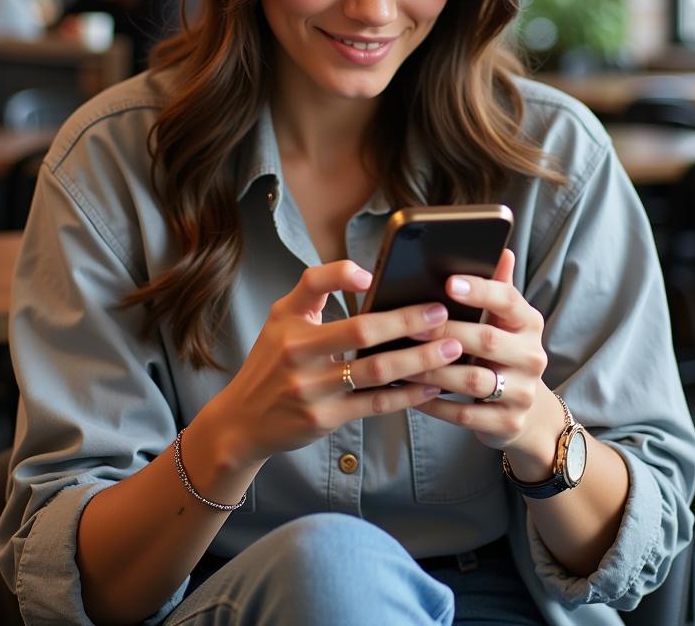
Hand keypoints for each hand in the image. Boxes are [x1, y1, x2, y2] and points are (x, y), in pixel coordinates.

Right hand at [212, 260, 466, 464]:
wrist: (243, 420)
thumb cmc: (272, 361)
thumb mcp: (281, 317)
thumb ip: (316, 289)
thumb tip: (367, 274)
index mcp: (288, 319)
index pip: (313, 283)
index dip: (343, 275)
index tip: (374, 275)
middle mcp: (297, 351)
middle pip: (361, 331)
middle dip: (407, 321)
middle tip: (441, 313)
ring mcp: (311, 388)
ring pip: (376, 371)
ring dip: (419, 359)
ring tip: (451, 348)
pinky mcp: (325, 418)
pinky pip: (375, 404)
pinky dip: (407, 395)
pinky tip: (432, 385)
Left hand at [407, 250, 548, 450]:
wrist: (528, 411)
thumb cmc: (503, 352)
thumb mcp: (505, 320)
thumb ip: (498, 286)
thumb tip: (500, 249)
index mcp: (529, 322)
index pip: (507, 299)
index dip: (479, 290)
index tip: (448, 282)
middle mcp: (532, 356)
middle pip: (485, 339)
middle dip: (444, 332)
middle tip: (408, 327)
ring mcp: (523, 392)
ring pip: (472, 380)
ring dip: (433, 371)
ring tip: (400, 361)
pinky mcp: (508, 423)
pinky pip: (464, 414)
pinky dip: (434, 404)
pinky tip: (409, 393)